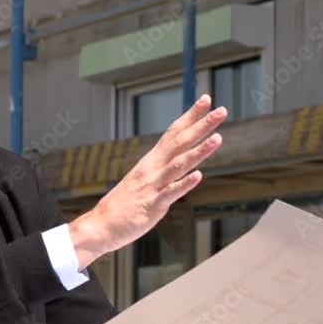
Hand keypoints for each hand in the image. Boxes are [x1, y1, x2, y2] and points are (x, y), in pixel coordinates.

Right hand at [68, 94, 226, 267]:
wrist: (101, 224)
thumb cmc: (124, 204)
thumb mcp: (143, 180)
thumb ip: (162, 169)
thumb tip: (179, 161)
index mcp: (152, 161)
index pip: (174, 133)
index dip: (190, 116)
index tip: (206, 99)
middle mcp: (153, 169)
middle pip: (180, 143)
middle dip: (202, 126)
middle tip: (221, 110)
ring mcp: (152, 186)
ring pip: (179, 165)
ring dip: (198, 151)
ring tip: (218, 138)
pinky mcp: (152, 205)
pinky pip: (170, 193)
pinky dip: (184, 184)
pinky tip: (199, 175)